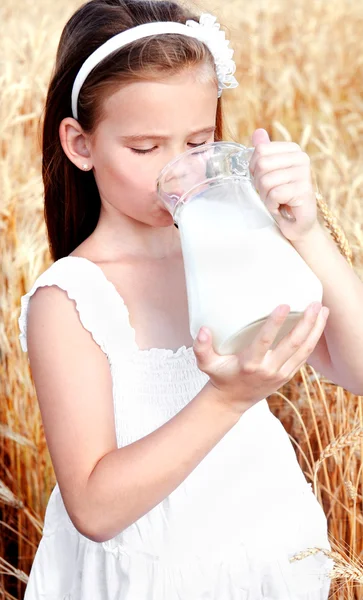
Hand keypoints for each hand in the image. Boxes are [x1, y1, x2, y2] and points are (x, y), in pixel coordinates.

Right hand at [193, 303, 328, 415]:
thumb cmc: (220, 377)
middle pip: (292, 344)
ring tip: (323, 310)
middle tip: (314, 303)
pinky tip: (319, 325)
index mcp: (250, 364)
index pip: (265, 341)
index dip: (275, 323)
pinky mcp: (288, 375)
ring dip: (315, 330)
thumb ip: (201, 347)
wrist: (232, 401)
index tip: (284, 305)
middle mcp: (268, 369)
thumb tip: (202, 330)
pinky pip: (304, 357)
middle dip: (306, 323)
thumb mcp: (206, 364)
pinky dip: (313, 341)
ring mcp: (281, 374)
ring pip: (303, 351)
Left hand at [249, 129, 318, 241]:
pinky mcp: (303, 190)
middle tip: (271, 193)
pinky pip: (274, 194)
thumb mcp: (270, 173)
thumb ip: (264, 152)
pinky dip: (272, 205)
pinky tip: (281, 207)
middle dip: (259, 184)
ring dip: (265, 197)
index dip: (254, 169)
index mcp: (293, 150)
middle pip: (261, 165)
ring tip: (277, 201)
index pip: (260, 150)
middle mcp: (302, 158)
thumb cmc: (282, 197)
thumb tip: (258, 132)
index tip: (264, 180)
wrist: (297, 222)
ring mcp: (304, 174)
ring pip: (266, 181)